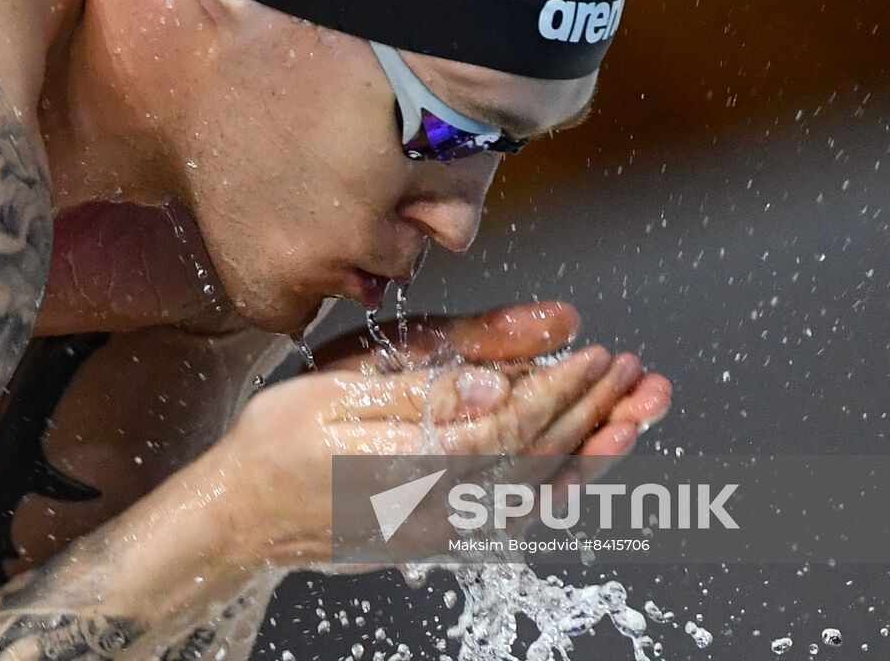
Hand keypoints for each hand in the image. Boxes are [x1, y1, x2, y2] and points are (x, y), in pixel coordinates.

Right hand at [203, 299, 671, 567]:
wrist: (245, 512)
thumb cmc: (281, 436)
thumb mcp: (337, 388)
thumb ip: (418, 385)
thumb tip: (490, 382)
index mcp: (415, 460)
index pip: (512, 422)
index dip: (563, 387)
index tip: (601, 351)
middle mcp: (440, 507)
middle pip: (540, 459)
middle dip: (597, 412)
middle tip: (644, 375)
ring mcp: (445, 532)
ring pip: (540, 492)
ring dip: (598, 453)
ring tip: (642, 417)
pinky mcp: (445, 539)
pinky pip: (519, 516)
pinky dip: (563, 488)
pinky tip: (591, 465)